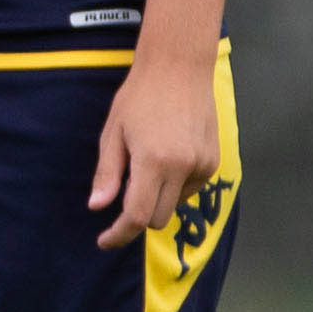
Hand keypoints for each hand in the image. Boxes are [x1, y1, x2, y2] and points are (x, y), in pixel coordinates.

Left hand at [89, 48, 223, 252]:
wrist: (179, 69)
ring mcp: (203, 165)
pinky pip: (190, 188)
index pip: (138, 216)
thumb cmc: (139, 98)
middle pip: (158, 217)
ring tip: (144, 161)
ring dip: (157, 197)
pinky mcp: (214, 162)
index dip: (120, 234)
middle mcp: (184, 168)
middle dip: (137, 215)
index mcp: (154, 161)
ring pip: (175, 204)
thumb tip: (98, 207)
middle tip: (120, 190)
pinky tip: (165, 156)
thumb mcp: (112, 134)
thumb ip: (107, 174)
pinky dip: (173, 185)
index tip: (105, 241)